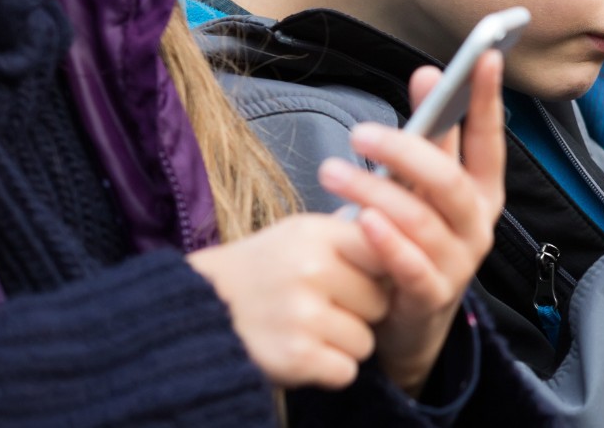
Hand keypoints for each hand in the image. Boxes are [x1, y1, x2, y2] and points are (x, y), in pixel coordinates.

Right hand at [188, 213, 388, 389]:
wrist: (195, 310)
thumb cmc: (262, 270)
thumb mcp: (300, 234)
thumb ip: (350, 233)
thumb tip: (408, 232)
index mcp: (316, 235)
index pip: (386, 249)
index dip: (383, 269)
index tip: (369, 276)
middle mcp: (311, 272)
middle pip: (381, 301)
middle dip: (361, 310)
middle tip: (326, 306)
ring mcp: (302, 316)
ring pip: (366, 341)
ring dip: (345, 343)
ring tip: (309, 328)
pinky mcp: (294, 359)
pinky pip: (346, 371)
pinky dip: (329, 369)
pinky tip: (305, 352)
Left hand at [316, 52, 506, 396]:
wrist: (409, 321)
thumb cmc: (412, 239)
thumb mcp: (422, 187)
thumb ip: (429, 137)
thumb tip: (427, 74)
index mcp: (481, 191)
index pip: (489, 139)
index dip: (489, 99)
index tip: (486, 56)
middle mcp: (478, 224)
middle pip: (449, 180)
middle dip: (407, 151)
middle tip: (360, 134)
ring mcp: (459, 263)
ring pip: (422, 220)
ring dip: (376, 192)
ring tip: (333, 171)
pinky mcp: (431, 297)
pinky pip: (411, 267)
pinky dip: (387, 242)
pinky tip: (362, 222)